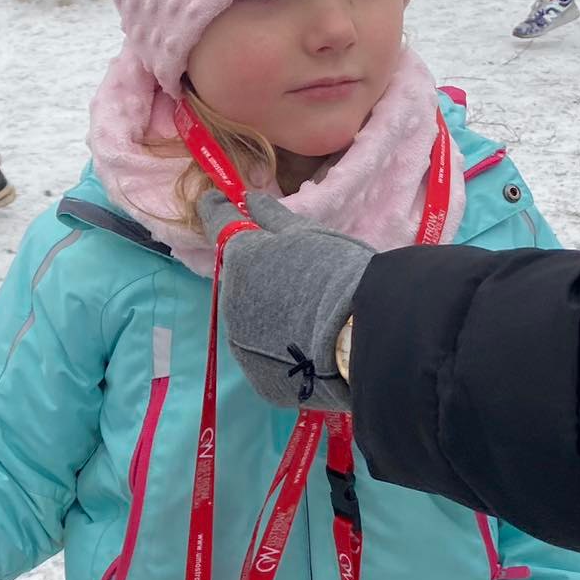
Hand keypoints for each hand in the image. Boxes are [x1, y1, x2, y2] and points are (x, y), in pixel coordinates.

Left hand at [199, 190, 373, 412]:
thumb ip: (272, 216)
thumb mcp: (308, 234)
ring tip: (308, 318)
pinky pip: (267, 360)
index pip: (217, 223)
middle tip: (296, 279)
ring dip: (269, 316)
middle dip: (257, 277)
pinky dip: (281, 352)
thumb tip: (248, 199)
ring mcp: (243, 346)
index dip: (216, 209)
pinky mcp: (261, 380)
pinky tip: (310, 349)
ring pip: (251, 323)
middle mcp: (231, 301)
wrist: (363, 335)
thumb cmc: (339, 273)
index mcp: (241, 258)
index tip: (215, 199)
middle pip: (239, 283)